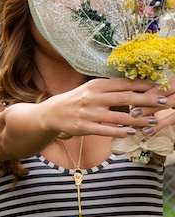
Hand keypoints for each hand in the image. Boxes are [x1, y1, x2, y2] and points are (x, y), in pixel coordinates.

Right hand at [43, 77, 172, 137]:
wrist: (52, 113)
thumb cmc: (76, 100)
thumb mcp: (91, 89)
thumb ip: (110, 88)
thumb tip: (136, 85)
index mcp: (96, 85)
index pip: (124, 83)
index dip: (143, 85)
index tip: (159, 86)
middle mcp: (92, 98)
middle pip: (125, 98)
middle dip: (147, 100)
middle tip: (164, 101)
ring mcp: (88, 113)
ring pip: (118, 117)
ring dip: (138, 119)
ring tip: (153, 121)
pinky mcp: (83, 127)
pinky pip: (105, 130)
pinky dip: (120, 131)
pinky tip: (132, 132)